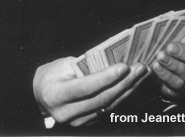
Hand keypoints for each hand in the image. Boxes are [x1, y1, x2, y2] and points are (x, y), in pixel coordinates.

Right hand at [34, 58, 148, 126]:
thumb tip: (112, 61)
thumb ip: (85, 67)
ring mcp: (78, 122)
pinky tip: (132, 84)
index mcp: (56, 95)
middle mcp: (66, 113)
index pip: (86, 87)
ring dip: (128, 89)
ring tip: (141, 74)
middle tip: (140, 68)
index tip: (124, 67)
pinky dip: (122, 96)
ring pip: (109, 106)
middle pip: (101, 99)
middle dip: (124, 83)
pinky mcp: (88, 123)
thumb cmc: (53, 75)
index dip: (106, 78)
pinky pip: (109, 109)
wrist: (43, 94)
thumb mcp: (64, 65)